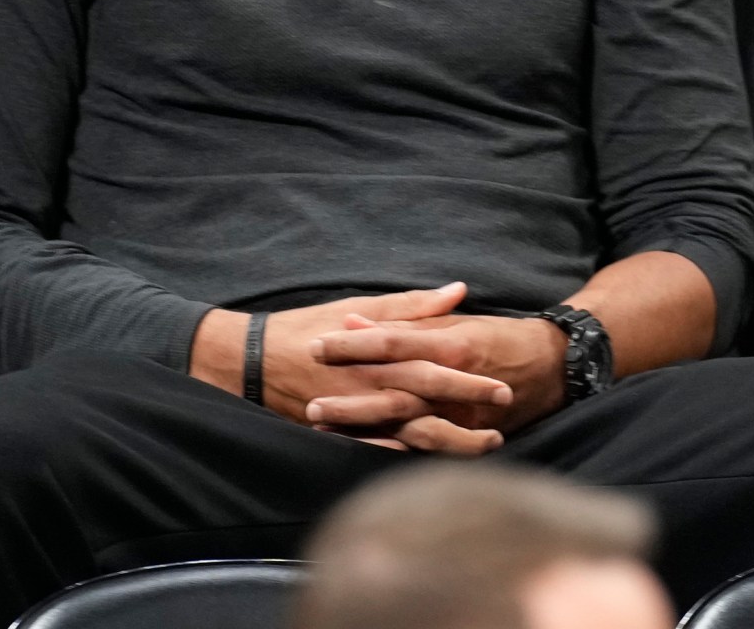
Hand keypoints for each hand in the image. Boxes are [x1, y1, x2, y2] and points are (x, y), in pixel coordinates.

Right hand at [191, 284, 510, 455]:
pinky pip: (376, 451)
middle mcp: (371, 388)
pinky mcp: (340, 433)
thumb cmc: (309, 328)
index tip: (504, 388)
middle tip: (504, 424)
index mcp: (380, 356)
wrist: (249, 361)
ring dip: (449, 443)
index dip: (469, 381)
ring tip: (486, 446)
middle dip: (468, 417)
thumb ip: (412, 306)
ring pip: (410, 435)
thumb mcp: (360, 306)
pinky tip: (434, 463)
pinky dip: (405, 457)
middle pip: (429, 407)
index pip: (434, 369)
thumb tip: (457, 291)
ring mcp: (356, 415)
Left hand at [305, 312, 568, 440]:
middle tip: (311, 401)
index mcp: (451, 344)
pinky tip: (362, 449)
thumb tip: (360, 320)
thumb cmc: (504, 337)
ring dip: (365, 426)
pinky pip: (426, 447)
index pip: (392, 343)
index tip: (318, 344)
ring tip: (326, 427)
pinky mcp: (468, 434)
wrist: (555, 366)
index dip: (354, 344)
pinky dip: (393, 448)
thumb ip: (411, 321)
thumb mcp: (458, 322)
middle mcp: (454, 381)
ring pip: (405, 423)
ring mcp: (461, 413)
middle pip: (393, 390)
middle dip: (351, 397)